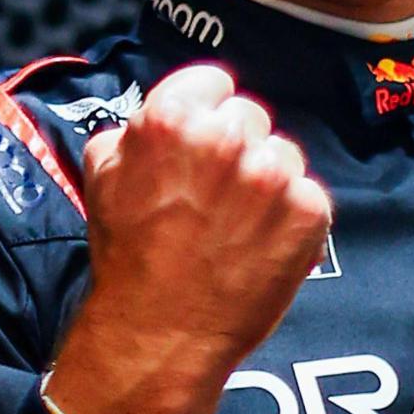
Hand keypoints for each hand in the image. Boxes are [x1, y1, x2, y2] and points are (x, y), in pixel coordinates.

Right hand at [45, 64, 331, 413]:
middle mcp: (229, 138)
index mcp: (174, 118)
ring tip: (236, 224)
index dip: (205, 111)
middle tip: (214, 193)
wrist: (161, 332)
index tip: (201, 141)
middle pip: (250, 116)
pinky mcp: (310, 211)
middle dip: (235, 147)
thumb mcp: (104, 178)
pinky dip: (291, 217)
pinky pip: (308, 195)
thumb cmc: (129, 257)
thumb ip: (134, 132)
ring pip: (283, 154)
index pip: (214, 82)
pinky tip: (260, 243)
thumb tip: (156, 119)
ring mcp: (275, 175)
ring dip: (267, 180)